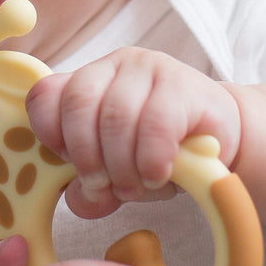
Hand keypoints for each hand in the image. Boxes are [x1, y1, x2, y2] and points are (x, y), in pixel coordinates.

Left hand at [26, 48, 240, 217]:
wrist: (220, 138)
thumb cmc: (159, 152)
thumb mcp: (116, 172)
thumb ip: (92, 187)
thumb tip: (79, 200)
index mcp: (85, 81)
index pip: (45, 95)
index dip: (49, 134)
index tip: (69, 165)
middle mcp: (112, 66)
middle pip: (78, 104)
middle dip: (87, 156)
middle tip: (105, 186)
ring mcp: (149, 68)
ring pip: (116, 116)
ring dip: (121, 164)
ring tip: (135, 186)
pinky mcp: (184, 84)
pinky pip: (156, 124)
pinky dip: (151, 159)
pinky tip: (157, 175)